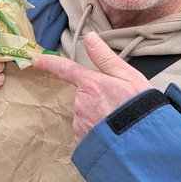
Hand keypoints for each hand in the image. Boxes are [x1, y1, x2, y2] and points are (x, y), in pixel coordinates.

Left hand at [32, 32, 149, 142]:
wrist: (143, 143)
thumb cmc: (139, 108)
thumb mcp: (128, 76)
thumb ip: (105, 58)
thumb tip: (90, 38)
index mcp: (91, 84)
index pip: (66, 69)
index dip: (50, 63)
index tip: (37, 60)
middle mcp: (81, 104)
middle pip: (84, 95)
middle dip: (98, 98)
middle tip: (119, 105)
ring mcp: (80, 124)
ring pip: (86, 114)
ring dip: (99, 116)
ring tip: (119, 122)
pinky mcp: (83, 142)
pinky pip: (87, 132)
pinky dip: (98, 131)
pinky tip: (112, 134)